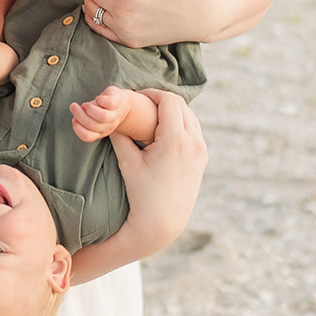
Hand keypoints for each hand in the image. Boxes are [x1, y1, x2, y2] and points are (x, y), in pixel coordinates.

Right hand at [70, 86, 130, 143]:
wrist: (121, 104)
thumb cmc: (102, 110)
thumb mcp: (92, 118)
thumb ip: (83, 120)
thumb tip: (75, 115)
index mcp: (100, 132)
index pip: (87, 137)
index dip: (77, 128)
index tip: (73, 119)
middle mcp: (108, 126)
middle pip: (92, 124)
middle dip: (79, 114)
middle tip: (73, 106)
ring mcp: (114, 115)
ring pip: (103, 117)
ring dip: (90, 109)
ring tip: (85, 104)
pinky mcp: (117, 102)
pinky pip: (109, 103)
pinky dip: (100, 100)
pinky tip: (97, 98)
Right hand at [110, 89, 206, 248]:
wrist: (163, 222)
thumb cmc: (142, 193)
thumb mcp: (128, 162)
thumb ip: (121, 135)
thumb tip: (112, 116)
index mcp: (175, 140)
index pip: (168, 100)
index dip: (152, 93)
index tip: (138, 95)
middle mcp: (193, 142)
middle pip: (181, 104)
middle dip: (162, 99)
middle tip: (144, 102)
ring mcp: (201, 150)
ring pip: (190, 116)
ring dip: (173, 110)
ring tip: (154, 114)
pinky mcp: (203, 158)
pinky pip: (194, 130)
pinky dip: (181, 123)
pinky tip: (166, 129)